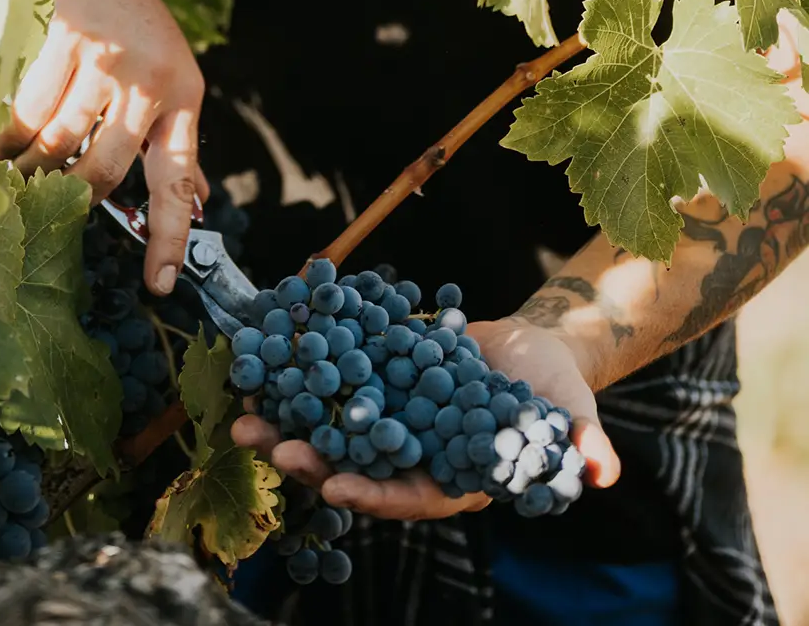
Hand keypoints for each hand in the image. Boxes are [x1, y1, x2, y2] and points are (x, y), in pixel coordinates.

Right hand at [0, 0, 205, 293]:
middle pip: (107, 167)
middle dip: (74, 199)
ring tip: (14, 188)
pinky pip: (31, 110)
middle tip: (52, 219)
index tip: (159, 284)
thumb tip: (192, 200)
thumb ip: (175, 138)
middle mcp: (151, 80)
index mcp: (185, 95)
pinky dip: (10, 140)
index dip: (168, 236)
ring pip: (62, 142)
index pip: (177, 180)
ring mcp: (107, 60)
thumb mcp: (171, 77)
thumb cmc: (134, 26)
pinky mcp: (66, 42)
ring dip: (32, 173)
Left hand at [231, 316, 621, 520]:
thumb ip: (581, 442)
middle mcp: (407, 456)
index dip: (371, 493)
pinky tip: (260, 364)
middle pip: (349, 465)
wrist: (529, 348)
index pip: (405, 497)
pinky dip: (295, 377)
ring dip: (283, 422)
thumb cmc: (552, 390)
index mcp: (449, 480)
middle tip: (262, 443)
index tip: (332, 485)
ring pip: (325, 429)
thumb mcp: (570, 413)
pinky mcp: (372, 384)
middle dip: (304, 459)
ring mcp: (385, 421)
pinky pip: (328, 385)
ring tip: (240, 414)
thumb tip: (605, 472)